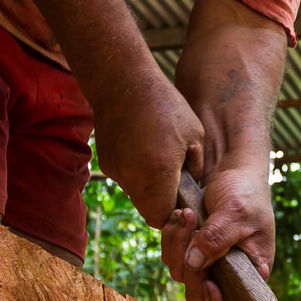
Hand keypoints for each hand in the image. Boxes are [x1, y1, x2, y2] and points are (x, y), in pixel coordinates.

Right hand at [94, 69, 206, 225]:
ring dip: (149, 187)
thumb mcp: (194, 135)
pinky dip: (136, 172)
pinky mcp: (106, 163)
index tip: (182, 203)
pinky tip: (143, 148)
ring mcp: (115, 171)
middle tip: (175, 181)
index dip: (173, 216)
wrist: (122, 82)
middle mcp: (132, 177)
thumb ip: (194, 169)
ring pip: (136, 195)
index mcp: (158, 172)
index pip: (162, 218)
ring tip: (158, 158)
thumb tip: (190, 187)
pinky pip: (125, 178)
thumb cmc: (165, 105)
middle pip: (148, 210)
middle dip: (162, 203)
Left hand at [162, 162, 275, 300]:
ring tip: (186, 213)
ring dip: (177, 245)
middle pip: (198, 293)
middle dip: (189, 265)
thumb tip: (194, 264)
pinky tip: (179, 214)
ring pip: (181, 273)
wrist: (234, 171)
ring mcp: (207, 262)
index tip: (208, 282)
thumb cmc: (246, 191)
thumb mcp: (235, 212)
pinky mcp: (191, 248)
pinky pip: (172, 255)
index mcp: (251, 272)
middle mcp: (228, 273)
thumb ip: (217, 238)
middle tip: (192, 227)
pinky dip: (171, 237)